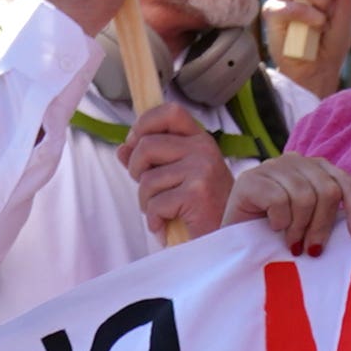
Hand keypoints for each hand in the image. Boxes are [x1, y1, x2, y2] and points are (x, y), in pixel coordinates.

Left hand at [124, 94, 229, 242]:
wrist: (227, 238)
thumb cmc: (203, 210)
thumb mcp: (177, 177)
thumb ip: (150, 161)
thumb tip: (122, 149)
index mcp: (200, 140)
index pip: (170, 112)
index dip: (144, 124)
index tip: (135, 144)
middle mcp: (203, 149)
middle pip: (146, 145)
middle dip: (136, 170)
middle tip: (148, 190)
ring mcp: (201, 169)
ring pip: (148, 179)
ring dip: (146, 202)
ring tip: (161, 213)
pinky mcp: (197, 193)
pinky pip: (156, 204)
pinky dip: (154, 221)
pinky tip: (165, 226)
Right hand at [229, 151, 350, 252]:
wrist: (235, 245)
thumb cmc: (277, 238)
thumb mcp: (312, 226)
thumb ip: (332, 218)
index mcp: (318, 170)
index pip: (349, 183)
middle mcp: (297, 161)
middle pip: (329, 191)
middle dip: (323, 226)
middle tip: (313, 251)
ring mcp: (272, 166)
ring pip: (305, 196)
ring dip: (300, 228)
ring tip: (292, 245)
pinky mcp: (250, 179)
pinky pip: (279, 200)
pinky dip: (280, 221)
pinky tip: (273, 228)